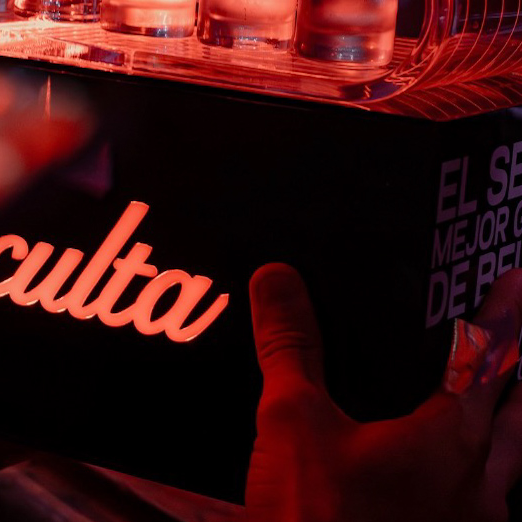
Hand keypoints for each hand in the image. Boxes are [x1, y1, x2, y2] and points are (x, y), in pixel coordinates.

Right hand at [246, 263, 521, 521]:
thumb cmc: (320, 521)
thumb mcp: (293, 423)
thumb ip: (290, 346)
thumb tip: (277, 277)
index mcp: (451, 440)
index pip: (488, 360)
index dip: (503, 316)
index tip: (514, 280)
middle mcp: (478, 486)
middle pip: (518, 417)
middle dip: (518, 376)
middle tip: (517, 344)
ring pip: (505, 468)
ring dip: (503, 430)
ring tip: (486, 410)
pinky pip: (478, 505)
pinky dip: (472, 477)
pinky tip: (439, 483)